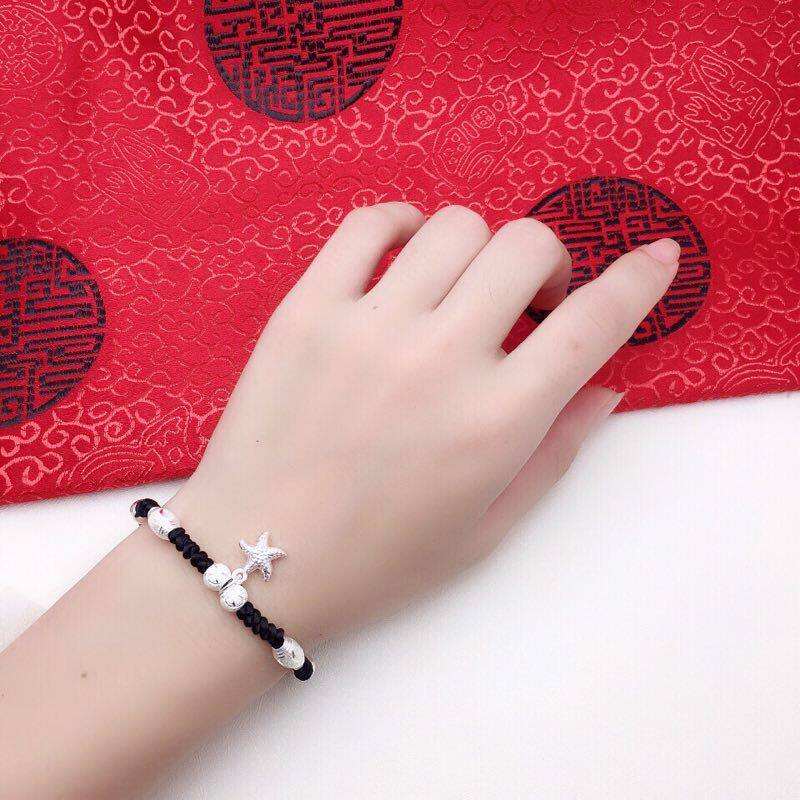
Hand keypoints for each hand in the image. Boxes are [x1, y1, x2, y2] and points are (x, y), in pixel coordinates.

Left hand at [171, 203, 678, 645]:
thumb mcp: (488, 529)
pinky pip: (368, 225)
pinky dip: (401, 226)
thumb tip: (606, 387)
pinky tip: (405, 259)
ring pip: (456, 226)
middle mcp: (440, 359)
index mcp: (496, 421)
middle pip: (527, 248)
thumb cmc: (379, 560)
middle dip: (547, 267)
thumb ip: (556, 453)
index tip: (657, 256)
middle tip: (526, 304)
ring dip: (479, 251)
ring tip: (459, 291)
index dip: (638, 279)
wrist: (259, 560)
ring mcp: (368, 326)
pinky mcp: (306, 309)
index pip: (594, 322)